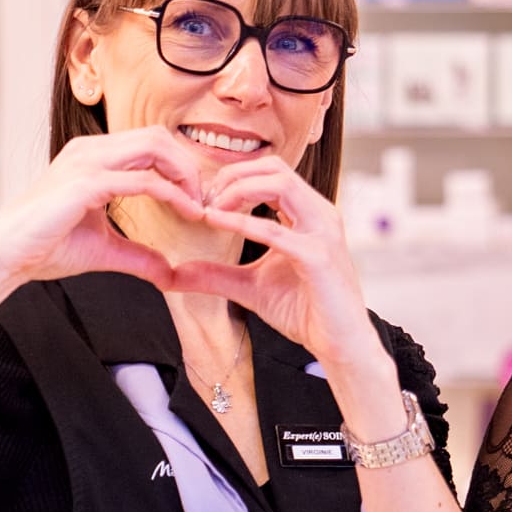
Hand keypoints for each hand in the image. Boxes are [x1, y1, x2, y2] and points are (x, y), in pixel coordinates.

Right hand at [0, 127, 210, 289]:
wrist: (6, 256)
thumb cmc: (46, 247)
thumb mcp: (104, 249)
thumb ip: (139, 256)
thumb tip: (169, 273)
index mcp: (92, 156)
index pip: (150, 143)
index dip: (180, 167)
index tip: (198, 200)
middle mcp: (89, 150)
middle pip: (158, 136)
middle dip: (188, 165)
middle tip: (204, 200)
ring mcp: (86, 163)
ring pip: (154, 147)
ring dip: (185, 174)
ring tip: (198, 205)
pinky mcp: (86, 184)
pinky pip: (143, 180)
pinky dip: (173, 194)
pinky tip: (188, 212)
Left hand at [169, 156, 379, 377]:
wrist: (340, 343)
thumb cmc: (305, 311)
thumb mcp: (250, 287)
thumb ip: (216, 275)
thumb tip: (171, 275)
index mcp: (309, 214)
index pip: (271, 172)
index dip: (233, 178)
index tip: (203, 199)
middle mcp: (320, 215)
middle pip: (274, 167)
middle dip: (232, 176)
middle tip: (202, 199)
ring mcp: (322, 232)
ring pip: (279, 184)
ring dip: (237, 190)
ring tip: (209, 208)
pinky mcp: (317, 257)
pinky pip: (274, 230)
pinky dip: (240, 222)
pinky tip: (215, 221)